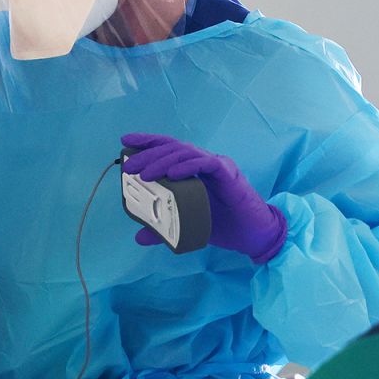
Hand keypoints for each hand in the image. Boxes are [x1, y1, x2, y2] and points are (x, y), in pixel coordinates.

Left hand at [121, 133, 286, 262]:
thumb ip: (165, 229)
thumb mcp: (187, 226)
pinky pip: (206, 164)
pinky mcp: (229, 175)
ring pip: (187, 153)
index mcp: (194, 169)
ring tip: (145, 174)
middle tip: (129, 165)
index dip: (148, 142)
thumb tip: (139, 236)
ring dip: (163, 161)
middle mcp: (205, 162)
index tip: (125, 142)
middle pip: (174, 148)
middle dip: (149, 153)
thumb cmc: (223, 227)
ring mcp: (218, 166)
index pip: (169, 149)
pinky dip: (188, 166)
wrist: (253, 236)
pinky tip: (172, 174)